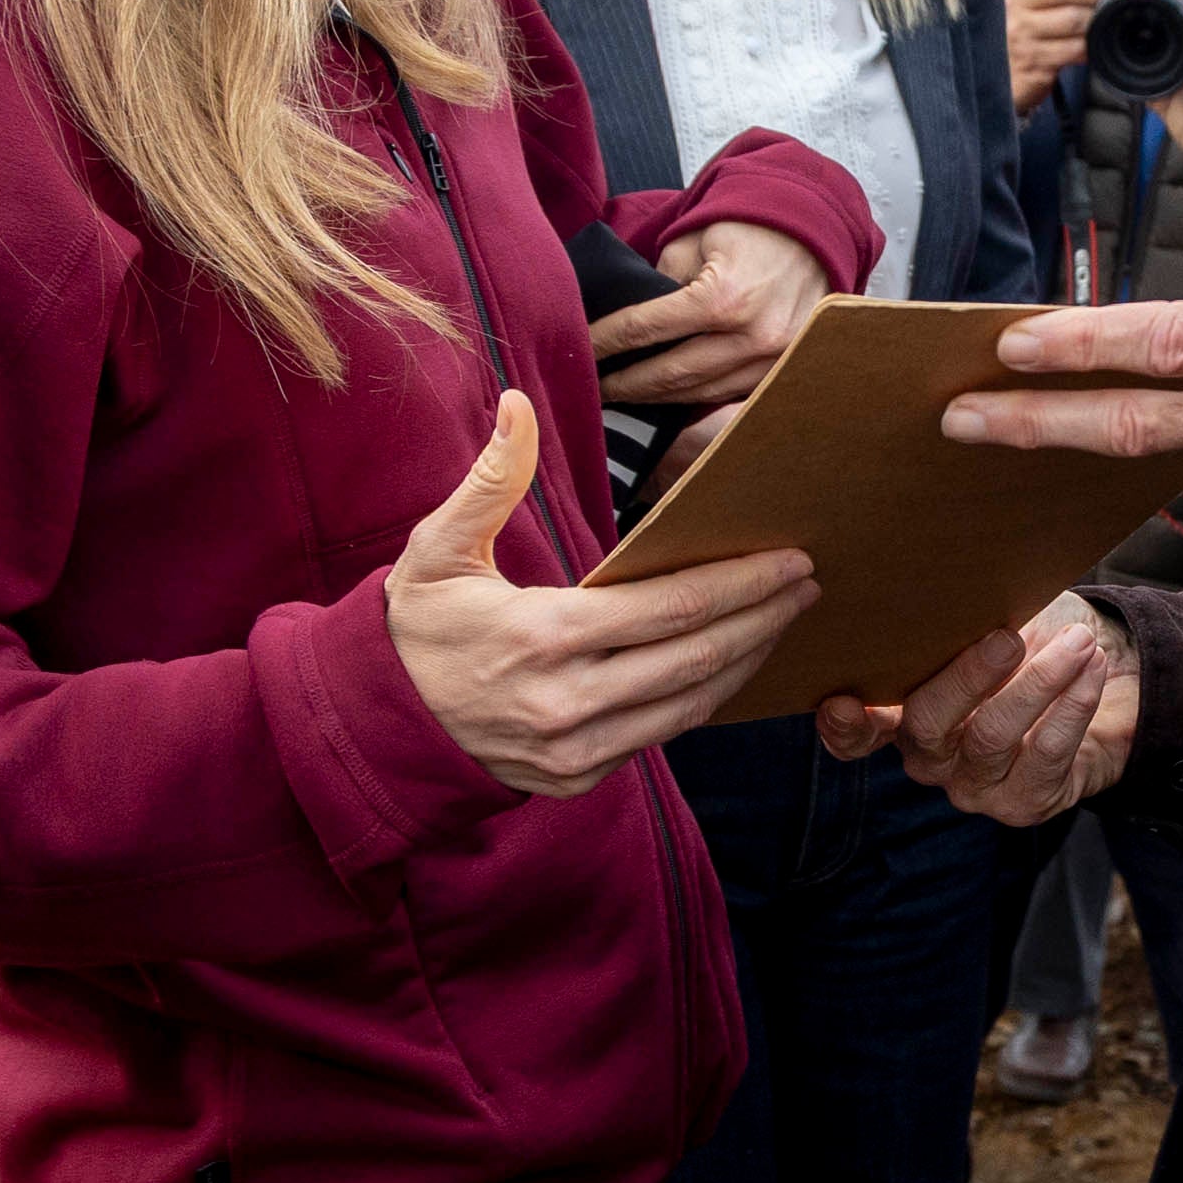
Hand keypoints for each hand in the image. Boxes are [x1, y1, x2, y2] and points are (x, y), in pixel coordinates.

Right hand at [387, 392, 812, 794]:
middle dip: (762, 618)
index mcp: (543, 637)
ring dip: (744, 661)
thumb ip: (490, 479)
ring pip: (689, 706)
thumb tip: (517, 403)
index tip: (789, 558)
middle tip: (806, 583)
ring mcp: (576, 750)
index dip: (740, 584)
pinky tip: (726, 664)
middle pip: (696, 658)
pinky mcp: (577, 779)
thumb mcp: (437, 548)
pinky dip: (700, 699)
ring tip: (782, 619)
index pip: (670, 609)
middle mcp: (568, 703)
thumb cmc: (414, 626)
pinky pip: (659, 738)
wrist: (375, 724)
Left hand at [592, 217, 829, 408]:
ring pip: (698, 393)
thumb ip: (660, 280)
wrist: (814, 232)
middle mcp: (752, 337)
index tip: (581, 352)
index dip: (606, 343)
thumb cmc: (750, 227)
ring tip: (623, 395)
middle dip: (624, 384)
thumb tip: (629, 322)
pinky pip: (728, 394)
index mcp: (724, 298)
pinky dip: (693, 397)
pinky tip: (666, 395)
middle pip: (669, 375)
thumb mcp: (695, 238)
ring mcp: (772, 360)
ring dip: (655, 399)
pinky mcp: (782, 370)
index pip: (646, 330)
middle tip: (593, 388)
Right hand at [818, 590, 1133, 823]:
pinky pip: (1046, 754)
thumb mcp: (994, 624)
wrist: (1107, 692)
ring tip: (1077, 643)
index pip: (858, 732)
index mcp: (904, 713)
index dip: (844, 726)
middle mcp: (929, 756)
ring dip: (1040, 682)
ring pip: (991, 736)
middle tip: (1010, 637)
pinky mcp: (1024, 802)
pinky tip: (1091, 670)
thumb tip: (958, 581)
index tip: (841, 704)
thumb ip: (962, 619)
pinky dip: (1073, 704)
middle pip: (927, 722)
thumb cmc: (1035, 647)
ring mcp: (973, 785)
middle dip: (969, 675)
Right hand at [1002, 0, 1096, 106]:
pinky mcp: (1031, 65)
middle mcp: (1011, 7)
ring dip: (1092, 19)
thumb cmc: (1026, 22)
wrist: (1001, 72)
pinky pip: (1073, 49)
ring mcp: (1018, 37)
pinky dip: (1087, 45)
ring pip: (1072, 19)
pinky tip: (1083, 44)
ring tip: (1092, 20)